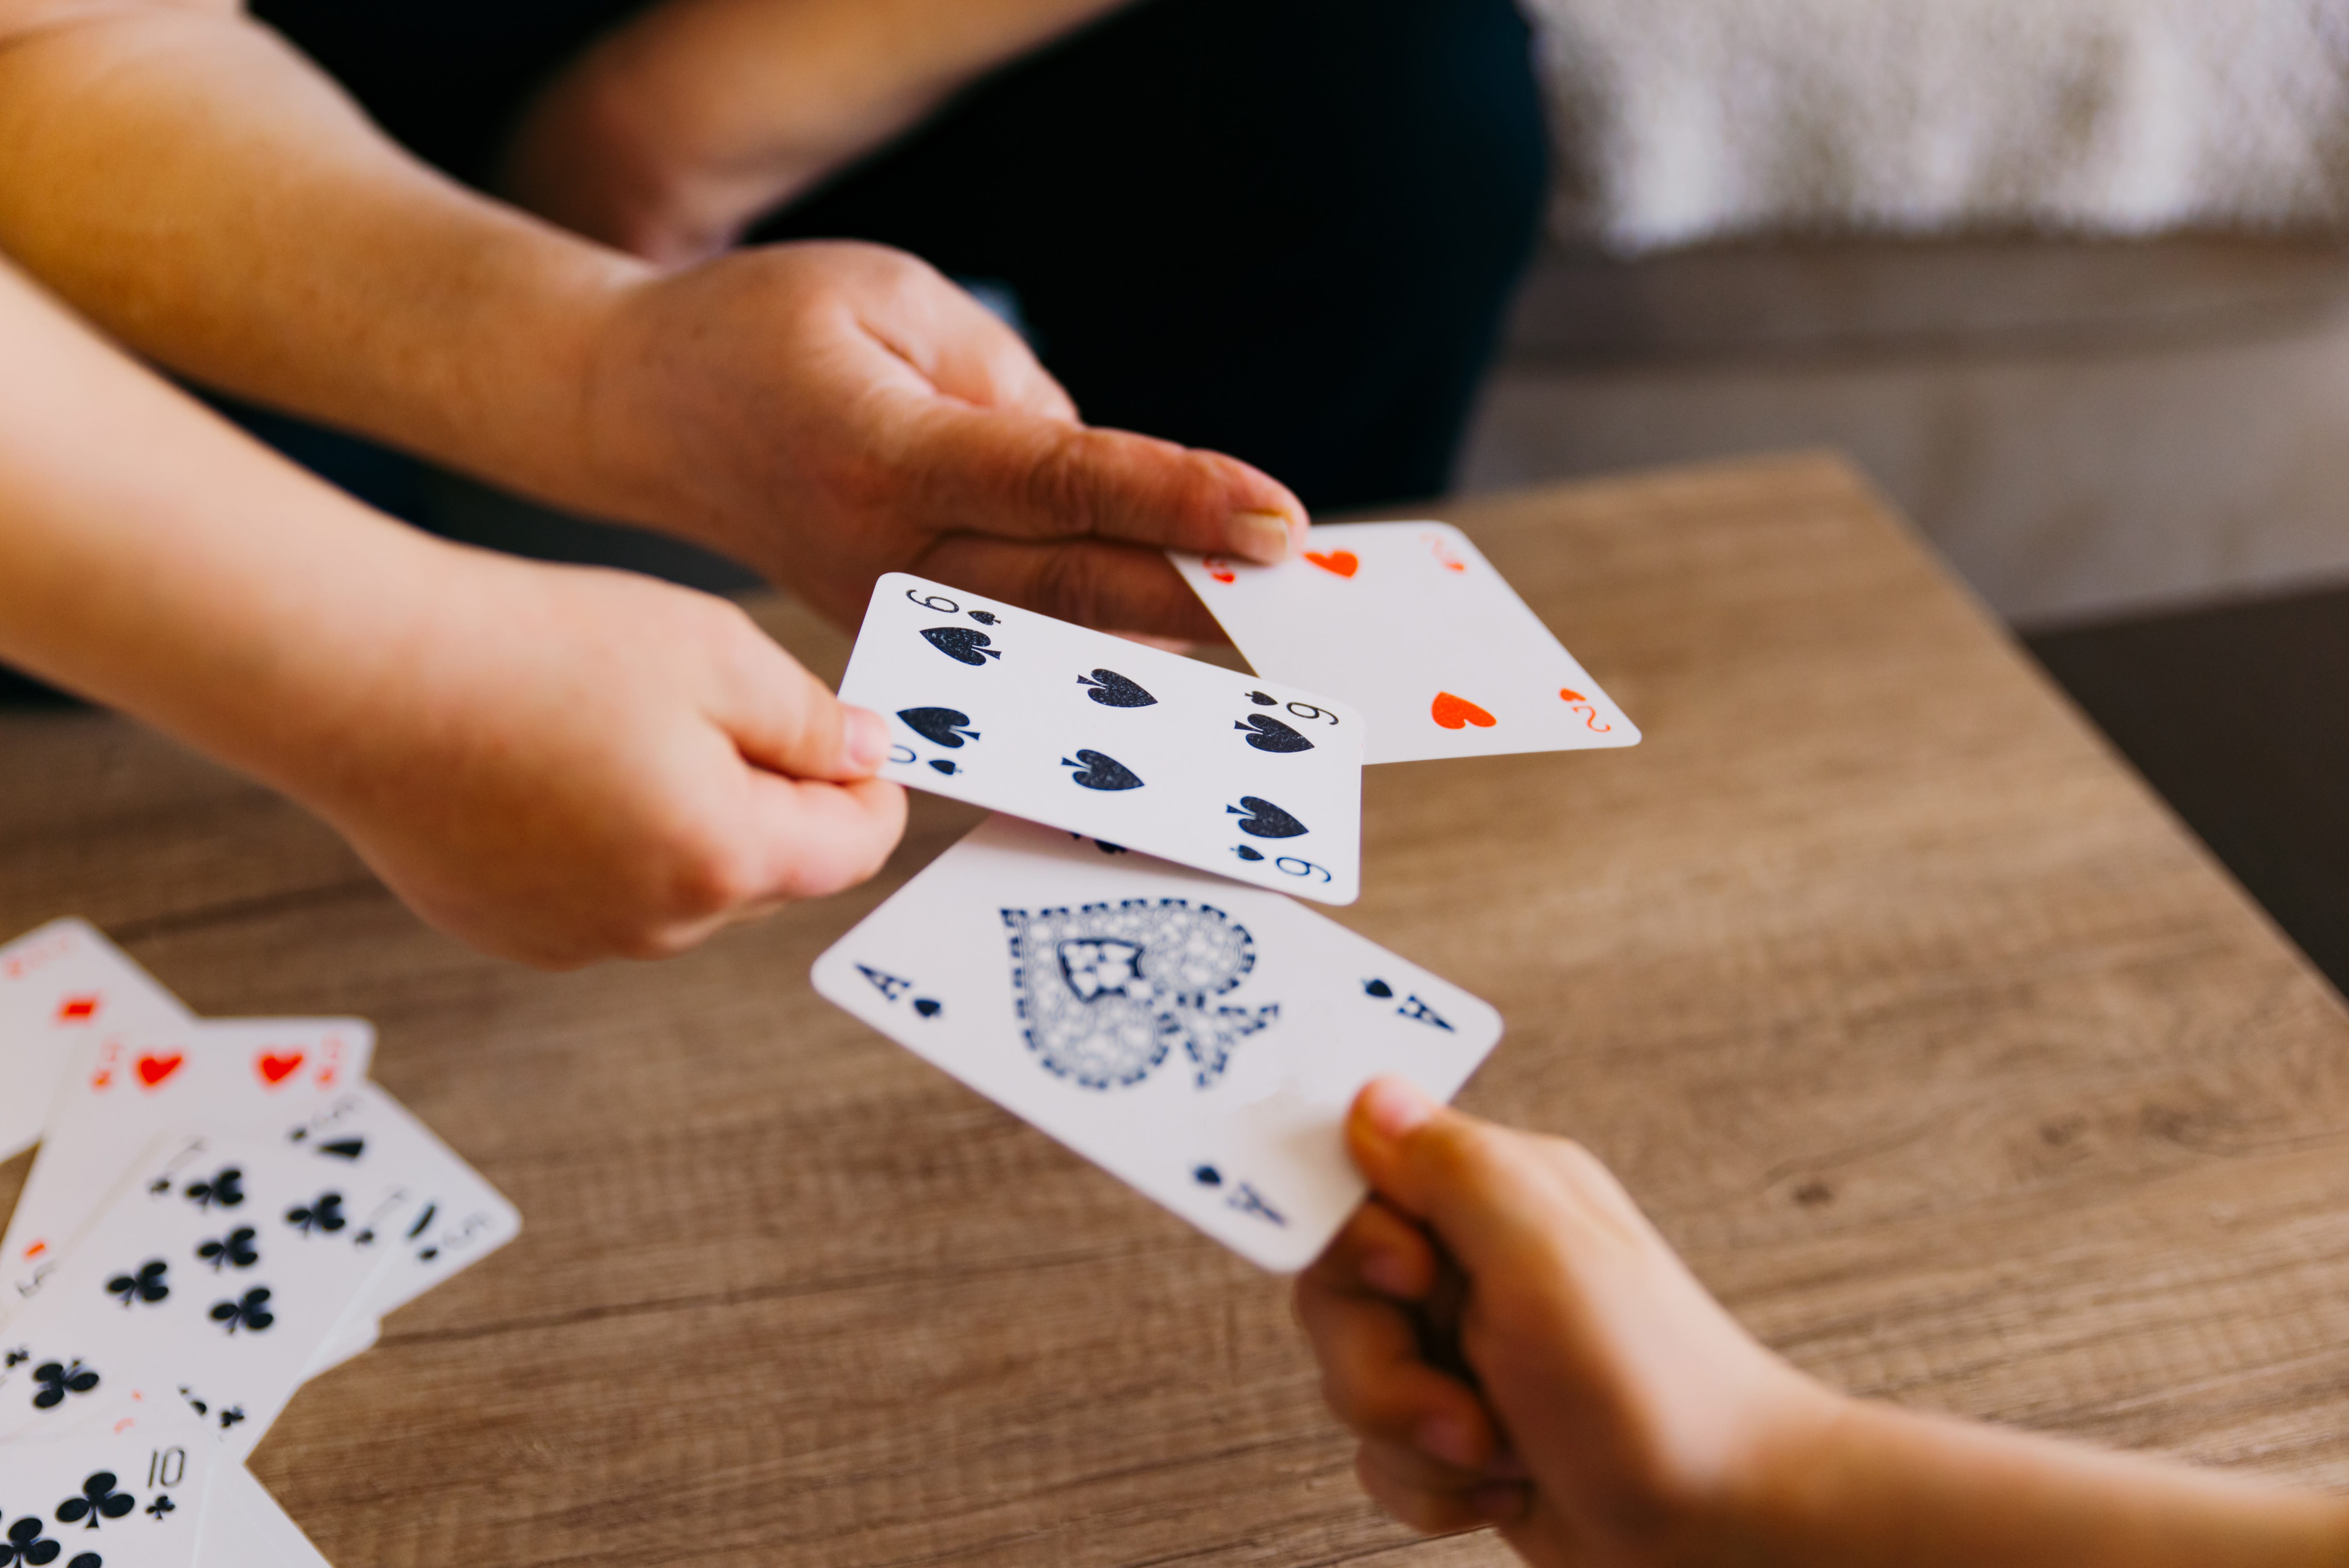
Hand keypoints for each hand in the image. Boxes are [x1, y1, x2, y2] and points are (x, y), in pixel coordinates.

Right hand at [290, 547, 906, 968]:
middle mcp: (659, 925)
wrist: (363, 679)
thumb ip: (813, 720)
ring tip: (619, 727)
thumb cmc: (536, 652)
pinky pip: (604, 893)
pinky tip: (557, 767)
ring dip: (690, 819)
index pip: (856, 849)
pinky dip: (611, 840)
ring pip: (686, 883)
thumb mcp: (716, 654)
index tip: (855, 736)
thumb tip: (868, 756)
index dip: (871, 788)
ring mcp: (578, 938)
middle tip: (719, 708)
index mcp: (725, 860)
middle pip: (773, 873)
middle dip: (777, 802)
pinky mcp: (509, 930)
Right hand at [582, 240, 1303, 640]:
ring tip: (1274, 653)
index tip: (1279, 521)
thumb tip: (1111, 482)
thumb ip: (1013, 390)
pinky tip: (1181, 667)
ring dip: (1164, 650)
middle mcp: (885, 553)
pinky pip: (1014, 657)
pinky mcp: (897, 638)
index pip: (1061, 485)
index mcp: (885, 452)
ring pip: (1048, 646)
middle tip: (1308, 611)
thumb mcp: (895, 298)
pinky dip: (1100, 662)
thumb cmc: (772, 332)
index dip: (1177, 502)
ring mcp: (887, 613)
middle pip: (1069, 592)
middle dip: (1198, 601)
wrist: (644, 410)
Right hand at [1295, 1079, 1837, 1566]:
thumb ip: (1451, 1165)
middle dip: (1381, 1367)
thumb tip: (1374, 1094)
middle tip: (1462, 1401)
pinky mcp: (1464, 1432)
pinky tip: (1505, 1483)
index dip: (1354, 1241)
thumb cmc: (1656, 1392)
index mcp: (1495, 1196)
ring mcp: (1469, 1353)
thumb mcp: (1546, 1254)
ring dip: (1414, 1437)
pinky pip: (1383, 1455)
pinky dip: (1434, 1486)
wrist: (1723, 1530)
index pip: (1355, 1181)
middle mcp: (1476, 1266)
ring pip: (1352, 1381)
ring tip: (1499, 1450)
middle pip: (1337, 1296)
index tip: (1406, 1279)